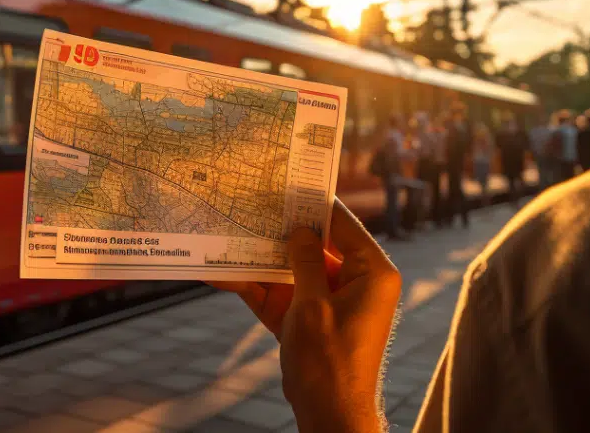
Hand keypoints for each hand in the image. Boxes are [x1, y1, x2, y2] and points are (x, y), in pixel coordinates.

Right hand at [210, 199, 401, 432]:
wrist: (328, 416)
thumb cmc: (330, 361)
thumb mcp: (312, 304)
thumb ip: (305, 261)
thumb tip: (298, 229)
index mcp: (371, 274)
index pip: (343, 225)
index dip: (314, 203)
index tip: (287, 181)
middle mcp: (353, 283)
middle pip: (314, 244)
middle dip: (279, 229)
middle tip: (250, 202)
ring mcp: (328, 302)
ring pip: (291, 268)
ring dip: (259, 257)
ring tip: (226, 230)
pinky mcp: (306, 320)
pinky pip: (279, 294)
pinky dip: (252, 286)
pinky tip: (217, 272)